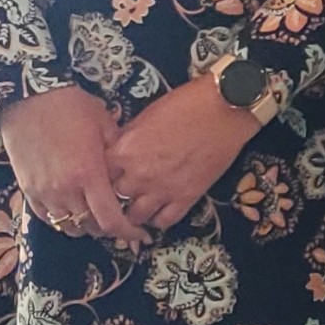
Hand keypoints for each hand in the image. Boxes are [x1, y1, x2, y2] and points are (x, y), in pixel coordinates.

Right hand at [0, 85, 138, 246]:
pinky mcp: (28, 190)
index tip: (140, 235)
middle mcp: (65, 190)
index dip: (128, 233)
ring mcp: (44, 192)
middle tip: (120, 221)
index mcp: (89, 174)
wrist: (30, 98)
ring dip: (85, 225)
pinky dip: (63, 218)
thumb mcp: (104, 124)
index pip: (110, 220)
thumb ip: (118, 153)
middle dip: (108, 228)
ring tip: (96, 214)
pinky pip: (47, 218)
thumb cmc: (72, 106)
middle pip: (90, 227)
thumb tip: (130, 171)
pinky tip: (73, 208)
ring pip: (68, 226)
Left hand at [108, 77, 262, 233]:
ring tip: (137, 206)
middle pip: (114, 197)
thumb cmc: (187, 103)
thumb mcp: (148, 114)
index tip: (106, 173)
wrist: (225, 108)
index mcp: (126, 150)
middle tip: (120, 190)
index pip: (99, 173)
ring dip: (134, 211)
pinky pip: (164, 221)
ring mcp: (163, 189)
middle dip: (116, 193)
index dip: (101, 173)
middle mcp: (140, 174)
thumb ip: (129, 137)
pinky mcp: (186, 198)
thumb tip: (120, 150)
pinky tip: (159, 210)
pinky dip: (159, 219)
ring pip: (135, 216)